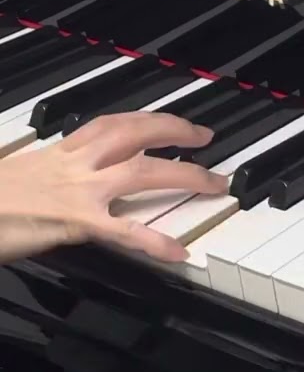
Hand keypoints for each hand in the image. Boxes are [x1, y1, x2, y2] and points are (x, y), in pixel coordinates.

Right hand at [0, 112, 226, 264]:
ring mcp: (76, 191)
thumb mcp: (18, 176)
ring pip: (142, 171)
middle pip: (135, 135)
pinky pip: (123, 231)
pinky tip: (178, 251)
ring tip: (216, 184)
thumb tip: (65, 181)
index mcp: (58, 153)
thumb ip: (47, 175)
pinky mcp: (73, 222)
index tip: (174, 123)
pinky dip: (154, 241)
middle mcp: (72, 164)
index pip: (111, 124)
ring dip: (186, 175)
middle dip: (176, 132)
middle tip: (207, 139)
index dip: (147, 120)